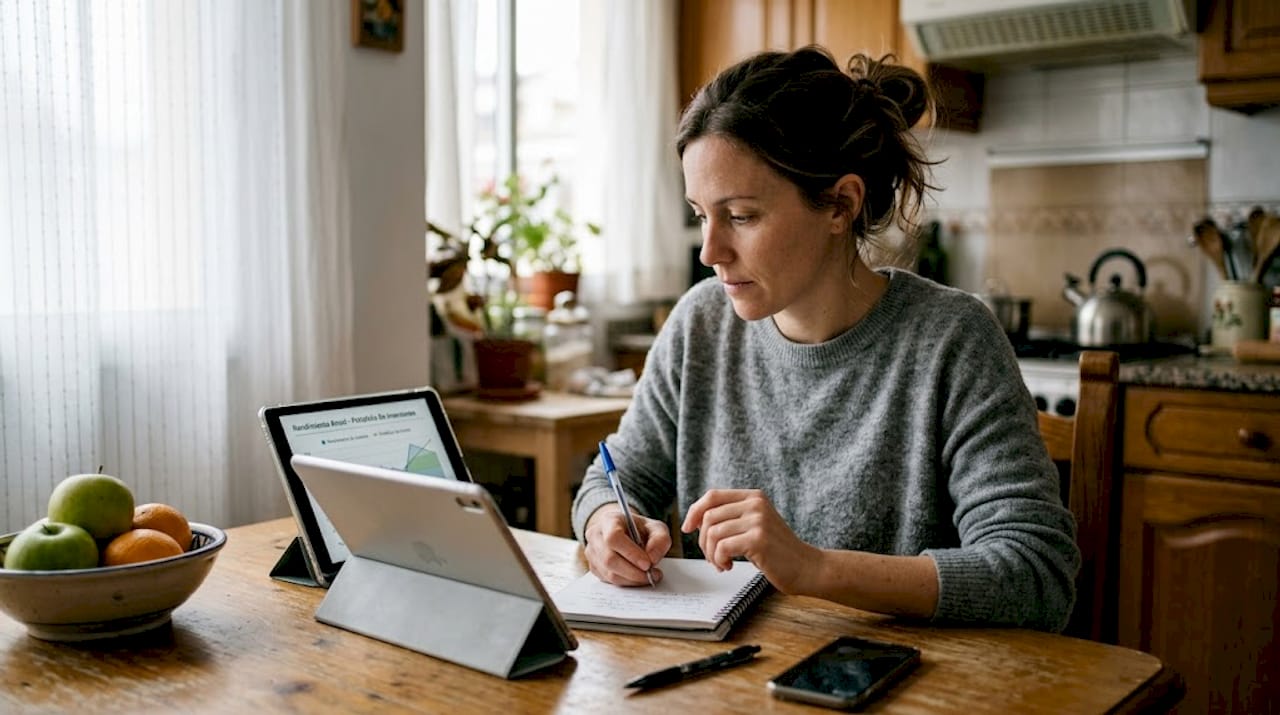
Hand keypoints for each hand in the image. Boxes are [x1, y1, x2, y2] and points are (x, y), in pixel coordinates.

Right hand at [583, 505, 671, 585]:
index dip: (630, 553)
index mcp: (609, 520)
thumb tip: (652, 559)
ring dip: (632, 579)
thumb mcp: (656, 528)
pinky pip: (609, 581)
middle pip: (610, 559)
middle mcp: (595, 535)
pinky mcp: (594, 567)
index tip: (647, 564)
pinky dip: (627, 582)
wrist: (625, 532)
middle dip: (634, 572)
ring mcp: (592, 553)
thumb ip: (660, 540)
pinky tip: (638, 578)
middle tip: (652, 575)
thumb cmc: (639, 529)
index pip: (613, 537)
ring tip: (649, 577)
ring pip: (609, 573)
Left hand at [681, 489, 818, 593]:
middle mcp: (756, 504)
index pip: (712, 496)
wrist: (807, 568)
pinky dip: (719, 560)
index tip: (687, 528)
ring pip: (713, 533)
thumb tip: (695, 519)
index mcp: (754, 497)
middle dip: (703, 541)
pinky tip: (729, 566)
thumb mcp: (755, 526)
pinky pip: (722, 547)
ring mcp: (758, 520)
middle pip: (709, 516)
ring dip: (711, 554)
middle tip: (713, 557)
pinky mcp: (758, 539)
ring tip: (722, 563)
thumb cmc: (777, 552)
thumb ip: (732, 517)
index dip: (694, 511)